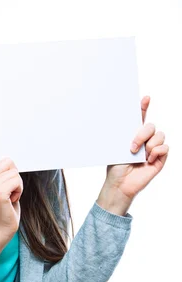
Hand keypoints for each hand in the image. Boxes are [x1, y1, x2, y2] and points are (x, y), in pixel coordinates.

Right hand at [0, 123, 22, 238]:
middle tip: (10, 190)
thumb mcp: (1, 187)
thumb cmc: (5, 207)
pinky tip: (12, 199)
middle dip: (15, 174)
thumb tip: (3, 158)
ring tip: (11, 196)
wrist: (2, 227)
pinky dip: (19, 190)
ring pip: (14, 172)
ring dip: (18, 184)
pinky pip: (16, 180)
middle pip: (8, 161)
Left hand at [97, 96, 169, 214]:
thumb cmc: (116, 167)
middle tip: (132, 147)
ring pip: (159, 135)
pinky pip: (164, 147)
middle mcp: (145, 141)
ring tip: (140, 156)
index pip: (140, 118)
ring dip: (149, 145)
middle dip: (142, 134)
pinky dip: (156, 152)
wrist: (120, 183)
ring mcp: (153, 149)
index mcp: (133, 136)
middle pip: (151, 126)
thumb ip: (124, 135)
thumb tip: (123, 120)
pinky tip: (149, 160)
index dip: (144, 107)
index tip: (145, 98)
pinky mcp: (160, 159)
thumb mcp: (117, 148)